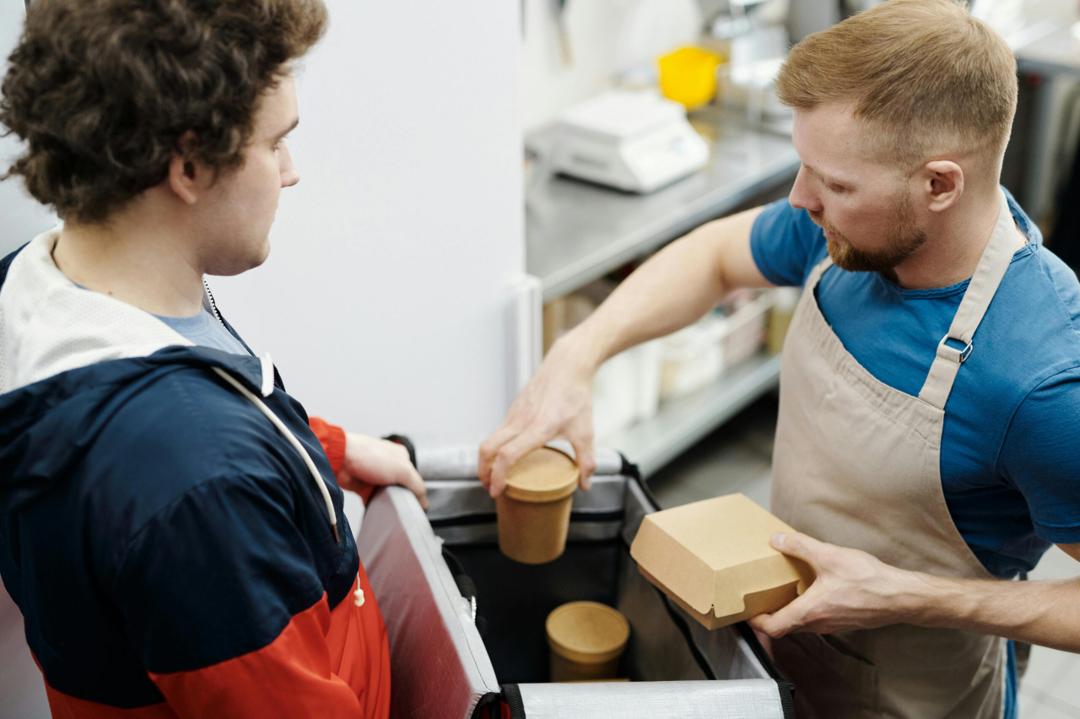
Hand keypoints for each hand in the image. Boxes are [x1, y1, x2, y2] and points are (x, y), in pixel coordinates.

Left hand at [338, 433, 427, 508]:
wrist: (340, 459)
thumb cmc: (370, 456)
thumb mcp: (402, 470)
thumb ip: (417, 486)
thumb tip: (424, 501)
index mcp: (401, 457)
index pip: (415, 479)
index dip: (417, 493)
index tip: (418, 507)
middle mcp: (389, 466)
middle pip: (401, 488)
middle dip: (402, 499)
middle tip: (404, 510)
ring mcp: (375, 476)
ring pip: (387, 495)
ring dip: (388, 503)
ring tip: (391, 512)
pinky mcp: (363, 487)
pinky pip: (373, 501)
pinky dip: (375, 507)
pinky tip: (379, 512)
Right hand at [478, 336, 597, 497]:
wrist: (567, 365)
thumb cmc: (576, 397)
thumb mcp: (586, 432)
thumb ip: (586, 461)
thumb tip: (585, 485)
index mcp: (537, 428)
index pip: (507, 455)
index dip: (497, 476)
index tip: (496, 491)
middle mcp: (520, 420)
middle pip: (487, 448)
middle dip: (482, 471)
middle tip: (489, 487)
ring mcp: (514, 413)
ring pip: (490, 438)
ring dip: (487, 459)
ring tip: (495, 475)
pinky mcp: (514, 408)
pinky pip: (498, 430)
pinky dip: (495, 446)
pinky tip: (506, 454)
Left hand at [749, 532, 925, 637]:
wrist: (900, 597)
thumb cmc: (868, 581)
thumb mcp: (829, 556)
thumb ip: (800, 546)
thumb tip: (777, 540)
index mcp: (809, 612)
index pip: (773, 628)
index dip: (756, 622)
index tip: (747, 611)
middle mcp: (817, 624)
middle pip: (785, 627)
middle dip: (769, 615)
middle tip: (760, 599)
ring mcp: (831, 625)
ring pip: (801, 624)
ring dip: (788, 612)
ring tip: (782, 592)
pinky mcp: (843, 621)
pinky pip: (817, 620)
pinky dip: (806, 609)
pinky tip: (810, 590)